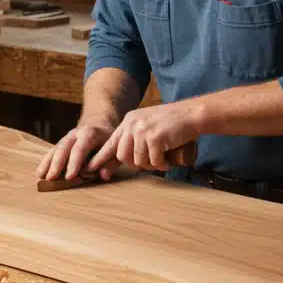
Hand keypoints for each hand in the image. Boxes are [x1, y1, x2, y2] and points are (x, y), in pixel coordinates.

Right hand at [35, 122, 119, 181]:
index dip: (75, 163)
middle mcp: (76, 134)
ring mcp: (66, 138)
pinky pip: (52, 152)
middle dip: (57, 164)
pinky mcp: (61, 143)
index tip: (70, 177)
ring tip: (41, 177)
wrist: (99, 123)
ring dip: (48, 164)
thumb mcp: (114, 148)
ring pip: (55, 150)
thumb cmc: (108, 140)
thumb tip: (103, 176)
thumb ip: (110, 163)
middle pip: (64, 148)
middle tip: (51, 178)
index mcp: (90, 133)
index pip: (80, 148)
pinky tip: (39, 173)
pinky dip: (45, 162)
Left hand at [86, 102, 202, 172]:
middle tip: (150, 161)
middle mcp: (132, 124)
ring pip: (138, 161)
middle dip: (135, 163)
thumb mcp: (147, 124)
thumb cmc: (172, 122)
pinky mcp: (155, 138)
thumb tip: (123, 159)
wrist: (192, 114)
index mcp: (128, 120)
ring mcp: (142, 130)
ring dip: (151, 164)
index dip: (101, 158)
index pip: (111, 143)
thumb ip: (134, 138)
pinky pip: (153, 161)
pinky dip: (161, 163)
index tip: (91, 169)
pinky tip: (167, 158)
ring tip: (161, 158)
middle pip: (123, 155)